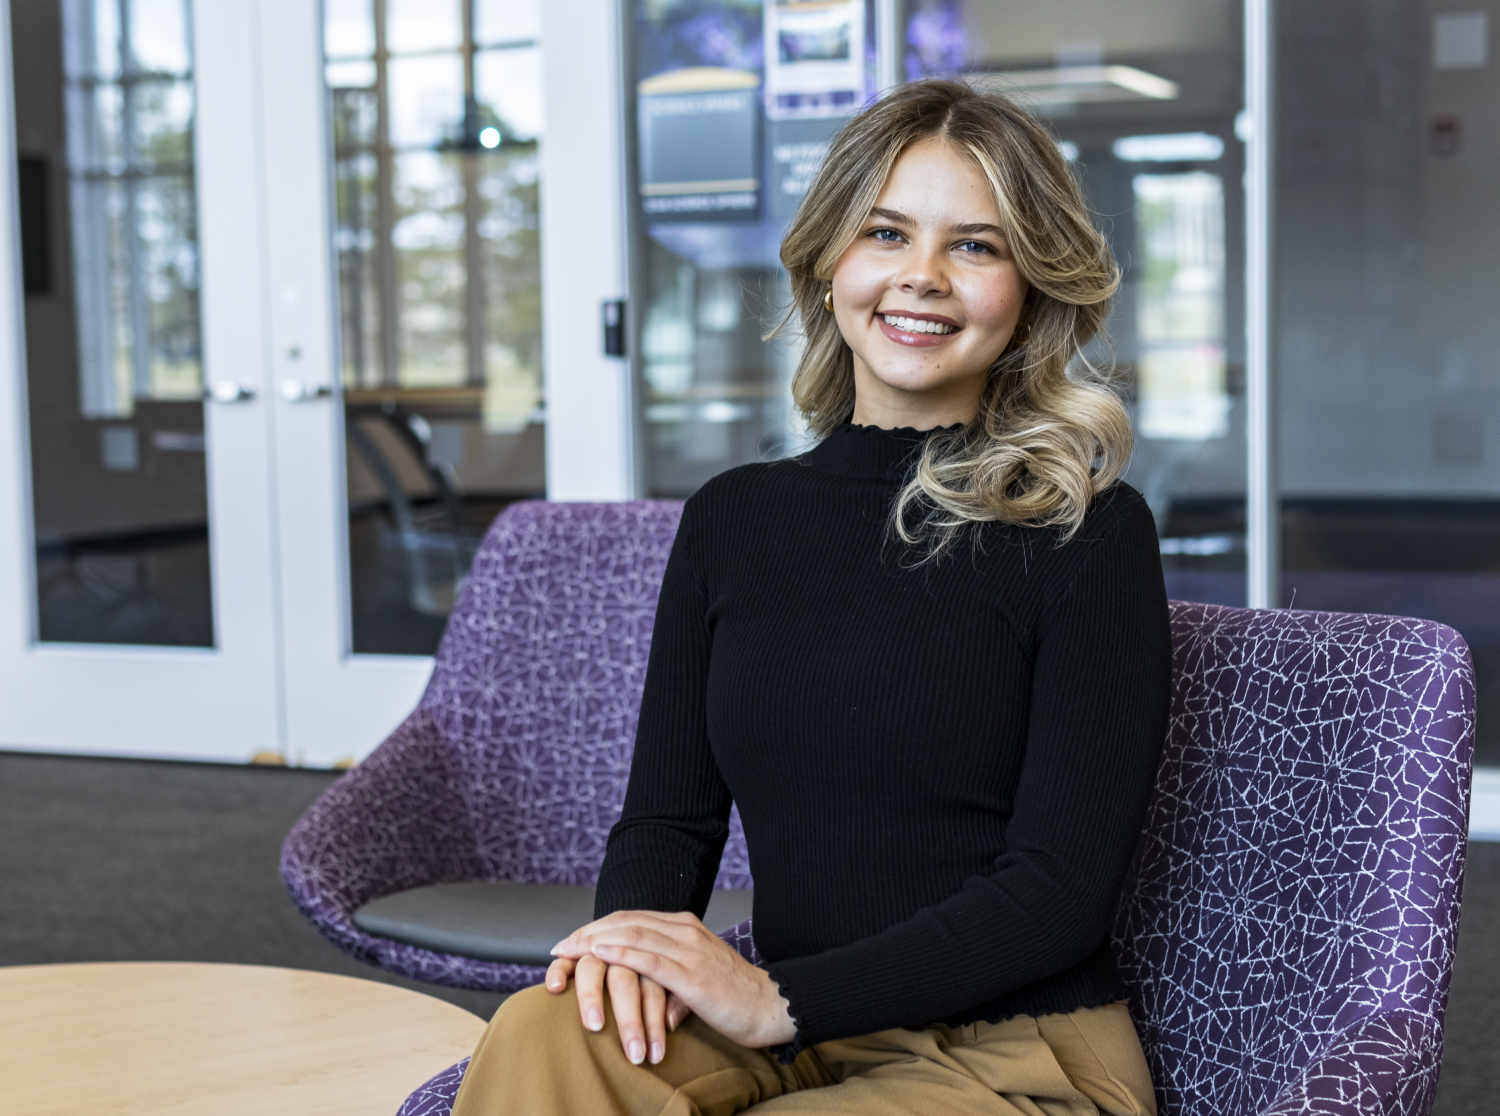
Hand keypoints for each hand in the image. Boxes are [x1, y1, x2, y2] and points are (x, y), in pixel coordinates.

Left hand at [552, 910, 796, 1049]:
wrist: (771, 1007)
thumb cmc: (733, 998)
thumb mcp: (695, 979)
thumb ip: (671, 978)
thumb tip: (652, 998)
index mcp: (684, 927)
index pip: (631, 919)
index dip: (598, 927)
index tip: (571, 940)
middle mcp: (685, 930)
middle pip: (625, 922)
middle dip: (588, 932)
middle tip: (560, 947)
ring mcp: (689, 949)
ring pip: (632, 935)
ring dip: (595, 941)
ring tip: (569, 951)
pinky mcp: (692, 973)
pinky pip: (649, 959)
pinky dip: (620, 953)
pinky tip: (599, 954)